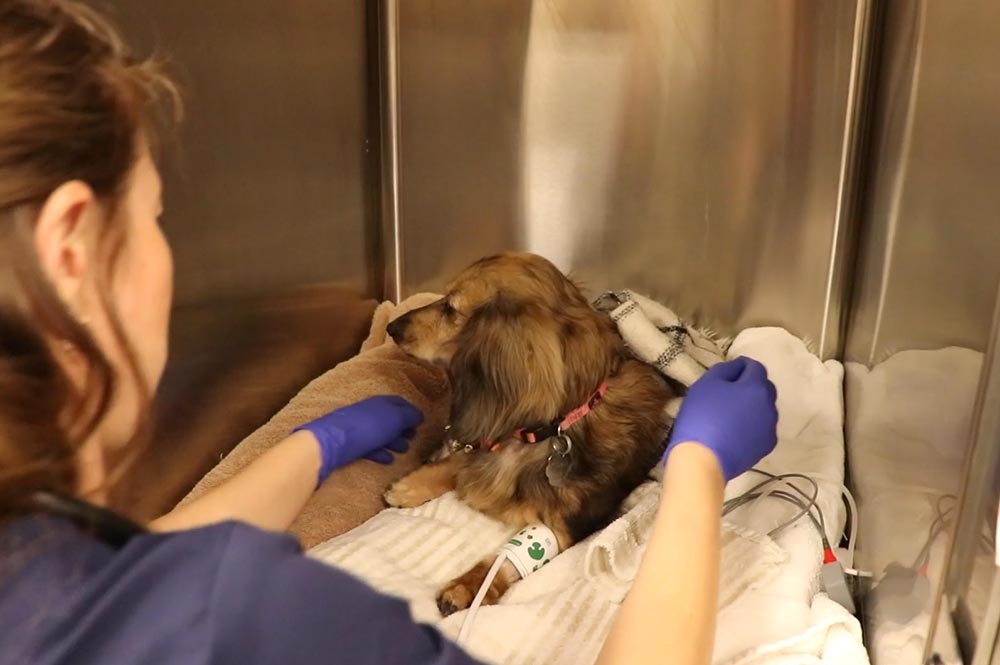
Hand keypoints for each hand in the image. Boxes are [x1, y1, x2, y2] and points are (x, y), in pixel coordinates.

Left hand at [295, 395, 423, 484]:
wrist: (332, 441)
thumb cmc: (368, 427)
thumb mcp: (394, 419)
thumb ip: (409, 416)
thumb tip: (420, 415)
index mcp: (381, 402)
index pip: (400, 403)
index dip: (411, 411)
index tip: (420, 422)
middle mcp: (369, 412)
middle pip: (390, 419)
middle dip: (403, 428)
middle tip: (413, 437)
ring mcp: (359, 428)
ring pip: (380, 433)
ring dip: (393, 441)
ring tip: (403, 450)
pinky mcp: (350, 443)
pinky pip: (369, 447)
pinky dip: (380, 452)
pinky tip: (388, 460)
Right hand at [664, 357, 776, 480]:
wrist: (703, 459)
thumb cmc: (701, 416)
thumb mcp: (706, 383)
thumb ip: (725, 369)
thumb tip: (737, 366)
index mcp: (756, 387)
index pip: (754, 367)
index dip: (740, 366)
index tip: (725, 373)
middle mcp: (770, 406)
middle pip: (763, 388)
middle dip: (748, 386)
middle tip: (727, 393)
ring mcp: (770, 428)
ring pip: (763, 409)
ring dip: (751, 406)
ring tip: (730, 415)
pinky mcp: (765, 447)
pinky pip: (761, 428)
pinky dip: (751, 425)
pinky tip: (734, 432)